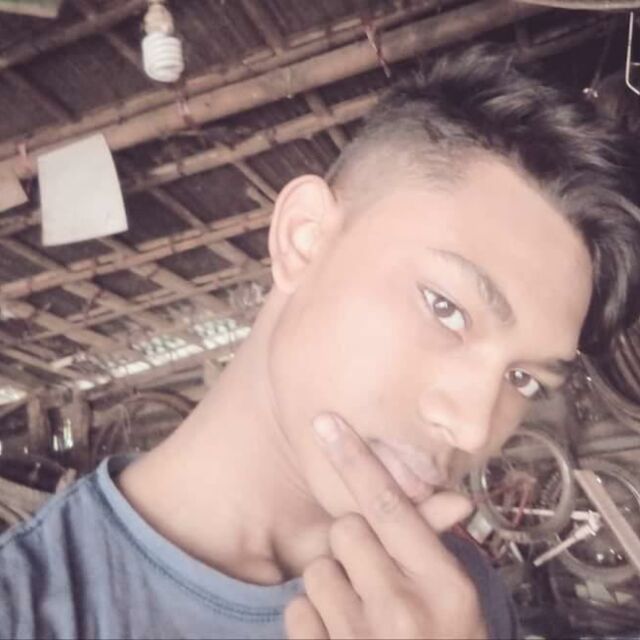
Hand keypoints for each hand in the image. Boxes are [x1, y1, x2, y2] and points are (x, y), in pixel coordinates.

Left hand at [284, 413, 486, 639]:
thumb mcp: (458, 605)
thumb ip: (438, 550)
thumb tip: (452, 498)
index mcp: (444, 586)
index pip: (391, 506)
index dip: (356, 460)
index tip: (326, 423)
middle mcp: (402, 610)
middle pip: (345, 531)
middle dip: (352, 544)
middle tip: (372, 572)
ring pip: (317, 570)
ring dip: (332, 584)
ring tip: (358, 611)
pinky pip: (297, 612)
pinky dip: (312, 620)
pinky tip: (340, 636)